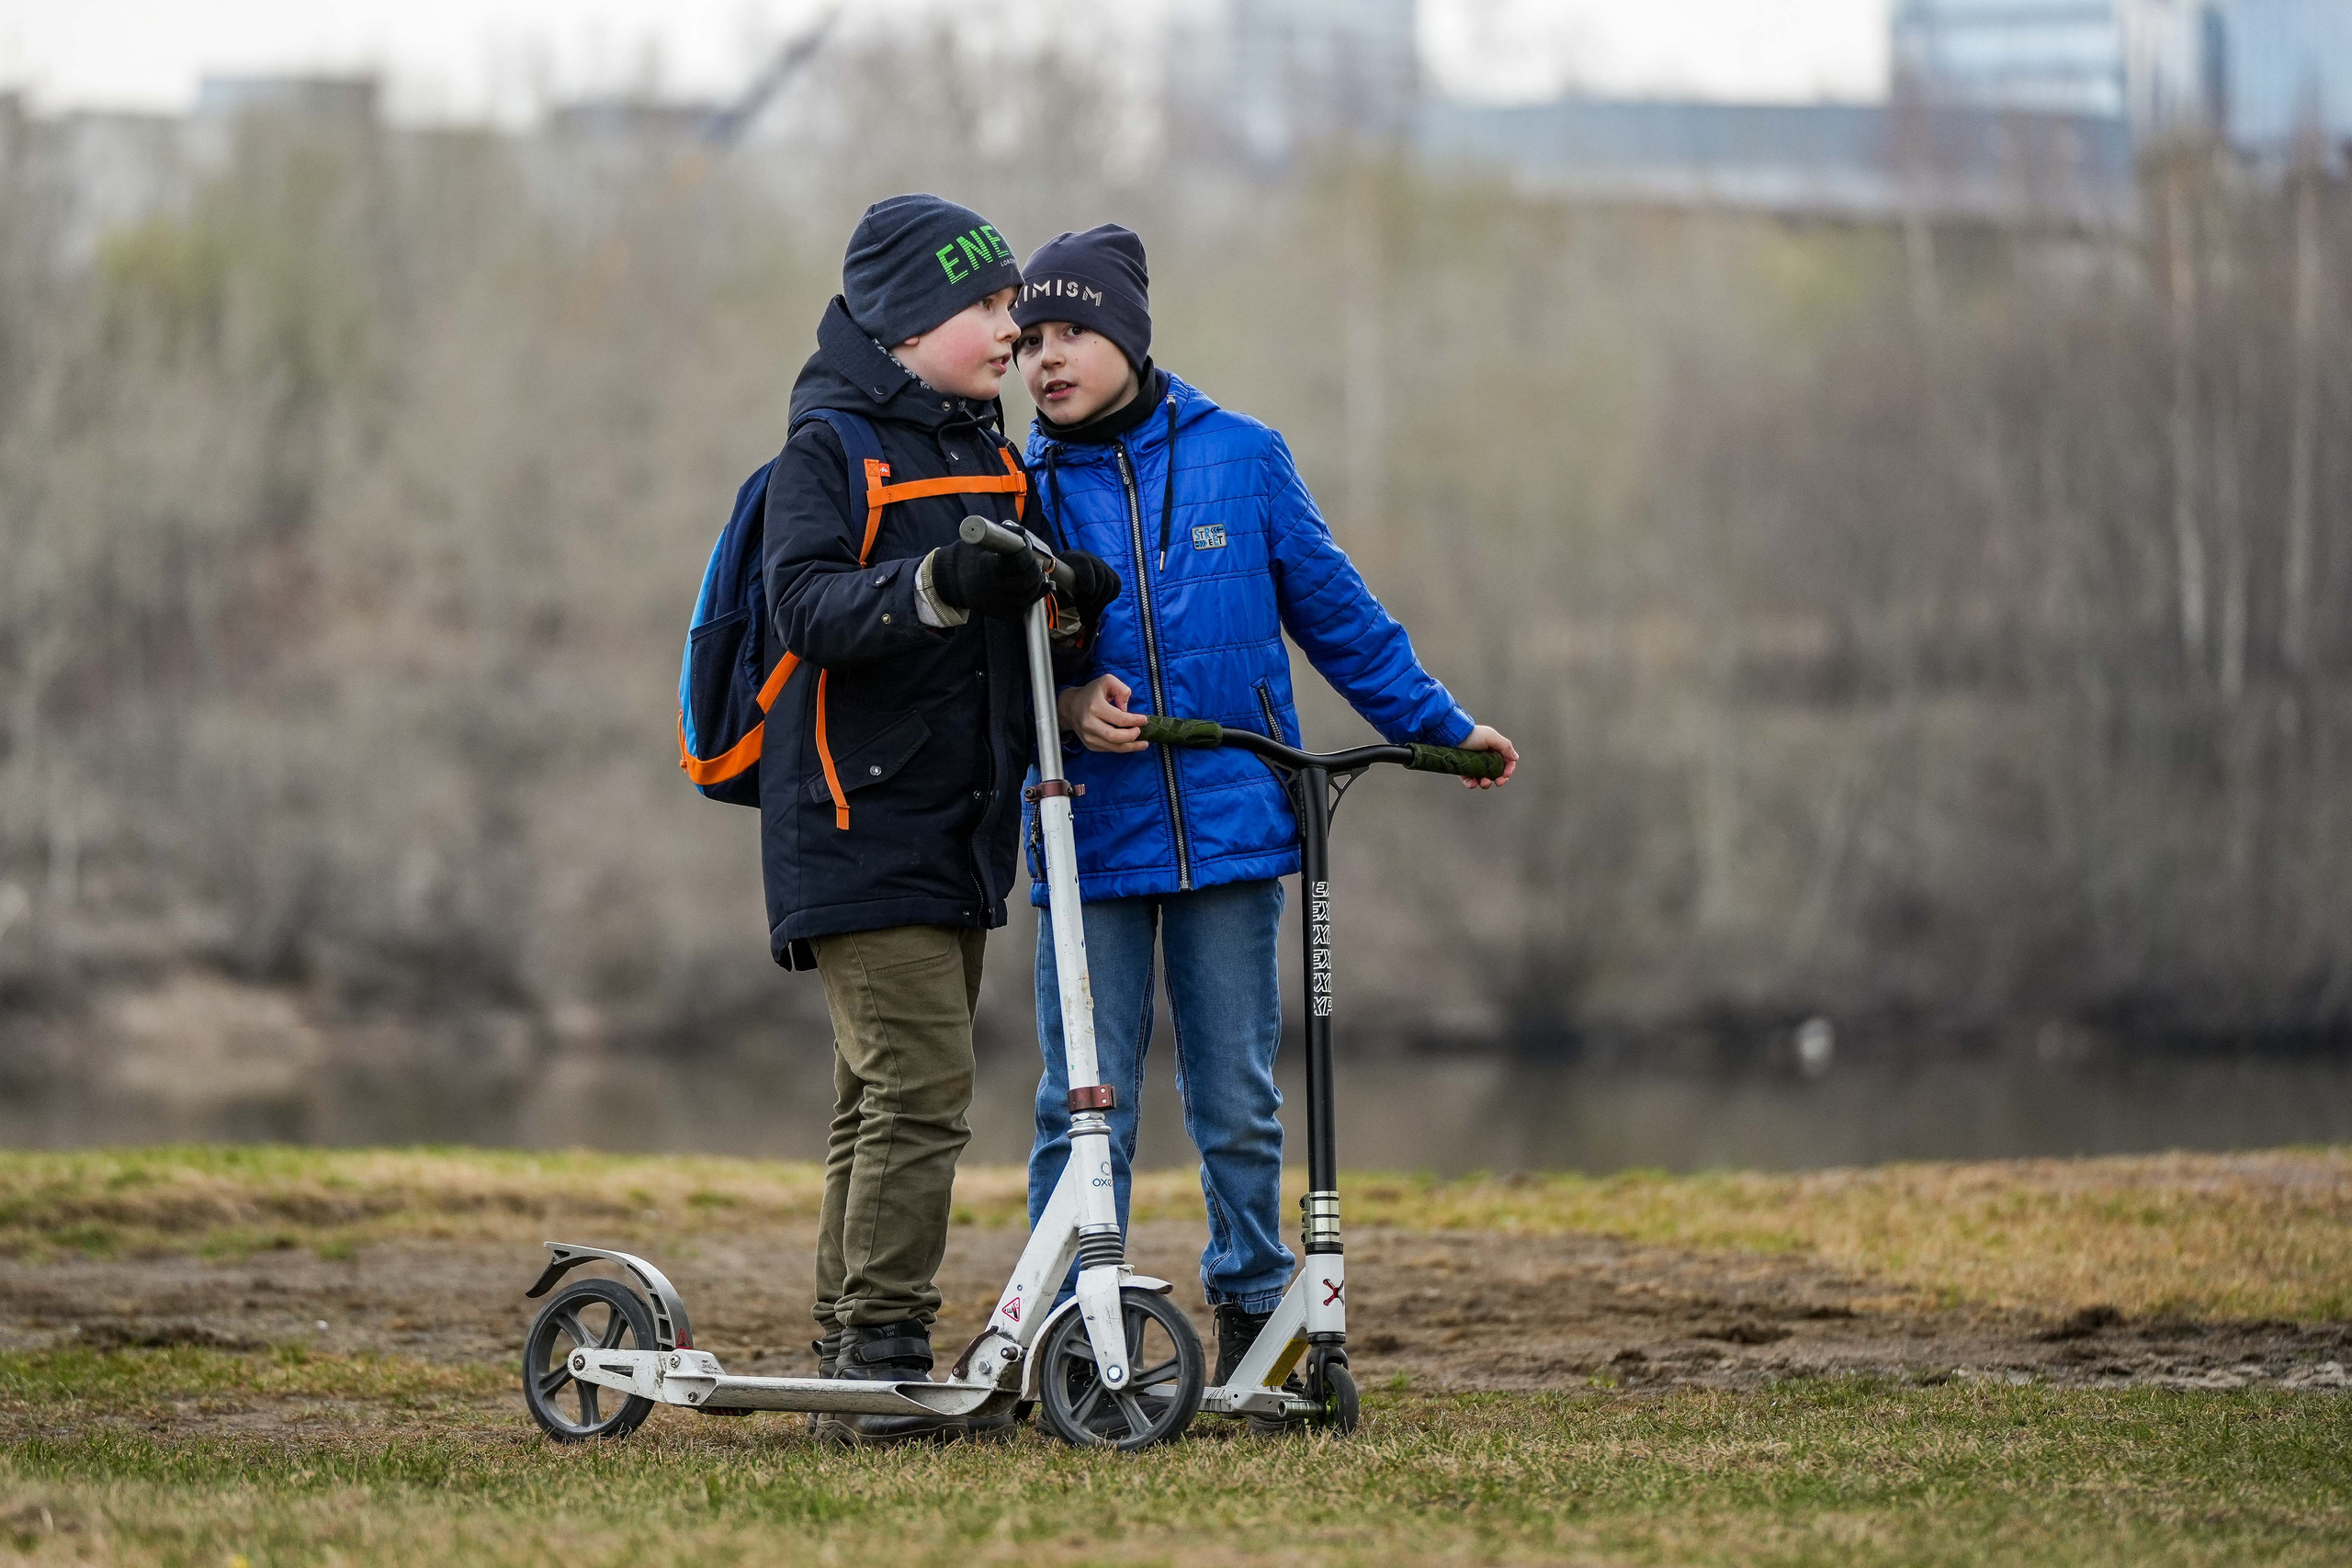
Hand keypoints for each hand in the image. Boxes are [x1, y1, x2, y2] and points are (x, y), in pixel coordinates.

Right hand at [931, 539, 1050, 620]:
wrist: (950, 582)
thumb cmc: (966, 558)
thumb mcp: (979, 542)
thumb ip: (1002, 534)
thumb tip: (1023, 532)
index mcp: (988, 568)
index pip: (1019, 562)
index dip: (1026, 553)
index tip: (1025, 546)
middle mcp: (994, 589)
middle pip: (1026, 581)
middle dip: (1034, 569)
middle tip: (1033, 561)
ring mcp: (997, 604)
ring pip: (1028, 596)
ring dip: (1037, 583)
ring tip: (1037, 572)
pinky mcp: (1000, 614)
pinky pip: (1023, 608)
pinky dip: (1035, 597)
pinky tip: (1043, 586)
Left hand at [1056, 549, 1121, 633]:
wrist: (1067, 573)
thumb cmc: (1059, 582)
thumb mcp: (1056, 585)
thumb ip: (1061, 595)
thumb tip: (1070, 613)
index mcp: (1074, 557)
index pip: (1085, 563)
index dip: (1087, 577)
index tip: (1086, 592)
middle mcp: (1091, 558)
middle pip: (1101, 575)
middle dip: (1093, 597)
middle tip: (1081, 610)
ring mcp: (1103, 566)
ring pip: (1111, 583)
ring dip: (1100, 601)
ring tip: (1086, 611)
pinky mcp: (1111, 574)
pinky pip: (1116, 587)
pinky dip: (1109, 599)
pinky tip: (1097, 607)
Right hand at [1056, 674, 1147, 752]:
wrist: (1070, 706)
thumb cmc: (1091, 693)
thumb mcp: (1107, 681)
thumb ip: (1121, 689)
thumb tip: (1126, 708)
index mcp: (1095, 707)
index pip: (1119, 719)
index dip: (1134, 721)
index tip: (1144, 720)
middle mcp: (1089, 724)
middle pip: (1114, 737)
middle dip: (1131, 737)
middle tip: (1140, 731)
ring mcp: (1088, 736)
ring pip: (1112, 747)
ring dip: (1130, 747)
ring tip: (1143, 744)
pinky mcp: (1089, 744)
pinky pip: (1108, 750)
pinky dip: (1122, 748)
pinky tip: (1130, 744)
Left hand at [1457, 725, 1516, 788]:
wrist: (1451, 736)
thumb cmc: (1472, 735)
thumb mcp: (1491, 737)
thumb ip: (1505, 746)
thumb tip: (1515, 758)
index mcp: (1494, 749)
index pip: (1506, 762)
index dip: (1509, 769)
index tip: (1506, 775)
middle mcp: (1485, 758)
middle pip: (1497, 773)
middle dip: (1500, 779)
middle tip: (1498, 783)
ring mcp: (1474, 765)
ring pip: (1484, 779)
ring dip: (1486, 783)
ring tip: (1484, 782)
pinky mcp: (1463, 770)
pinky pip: (1469, 781)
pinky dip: (1472, 784)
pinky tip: (1473, 784)